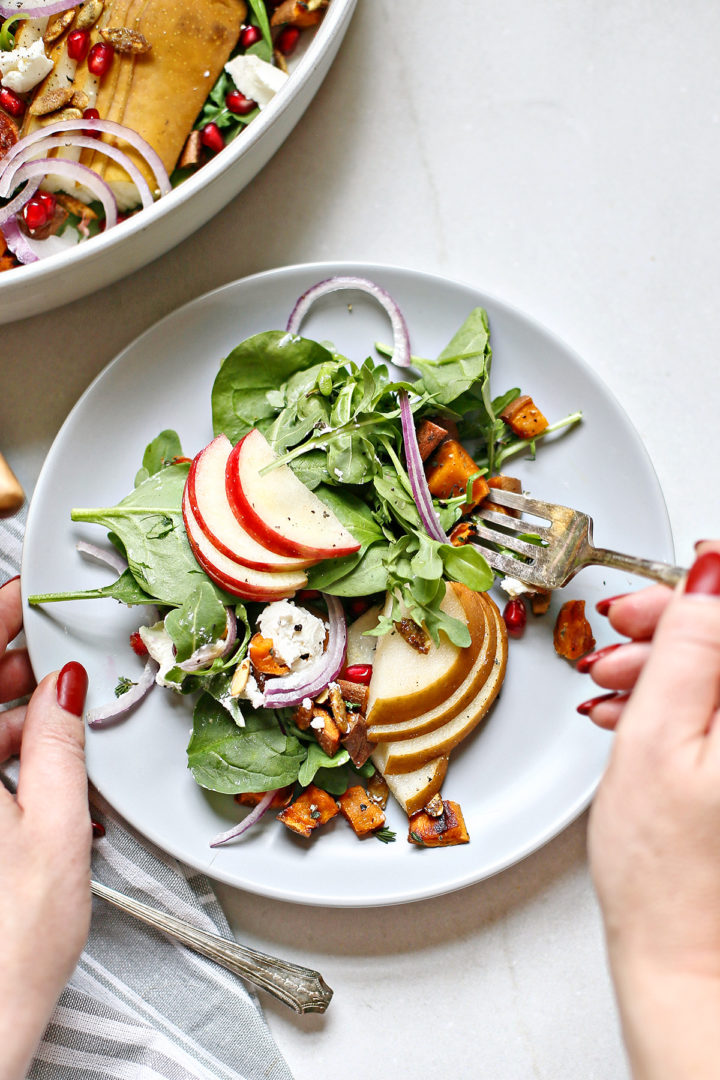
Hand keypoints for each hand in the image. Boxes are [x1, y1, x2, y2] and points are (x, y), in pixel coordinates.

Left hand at [0, 577, 91, 1079]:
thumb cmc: (7, 948)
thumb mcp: (53, 830)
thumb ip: (58, 745)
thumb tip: (64, 687)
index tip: (22, 594)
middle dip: (4, 664)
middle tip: (50, 655)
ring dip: (7, 707)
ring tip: (54, 710)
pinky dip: (1, 745)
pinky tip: (37, 753)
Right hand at [584, 549, 719, 1079]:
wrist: (689, 960)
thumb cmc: (669, 875)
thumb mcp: (657, 742)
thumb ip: (685, 648)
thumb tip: (709, 575)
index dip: (688, 597)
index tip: (641, 609)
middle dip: (673, 632)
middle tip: (617, 647)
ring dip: (670, 668)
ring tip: (615, 691)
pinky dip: (682, 705)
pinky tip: (639, 718)